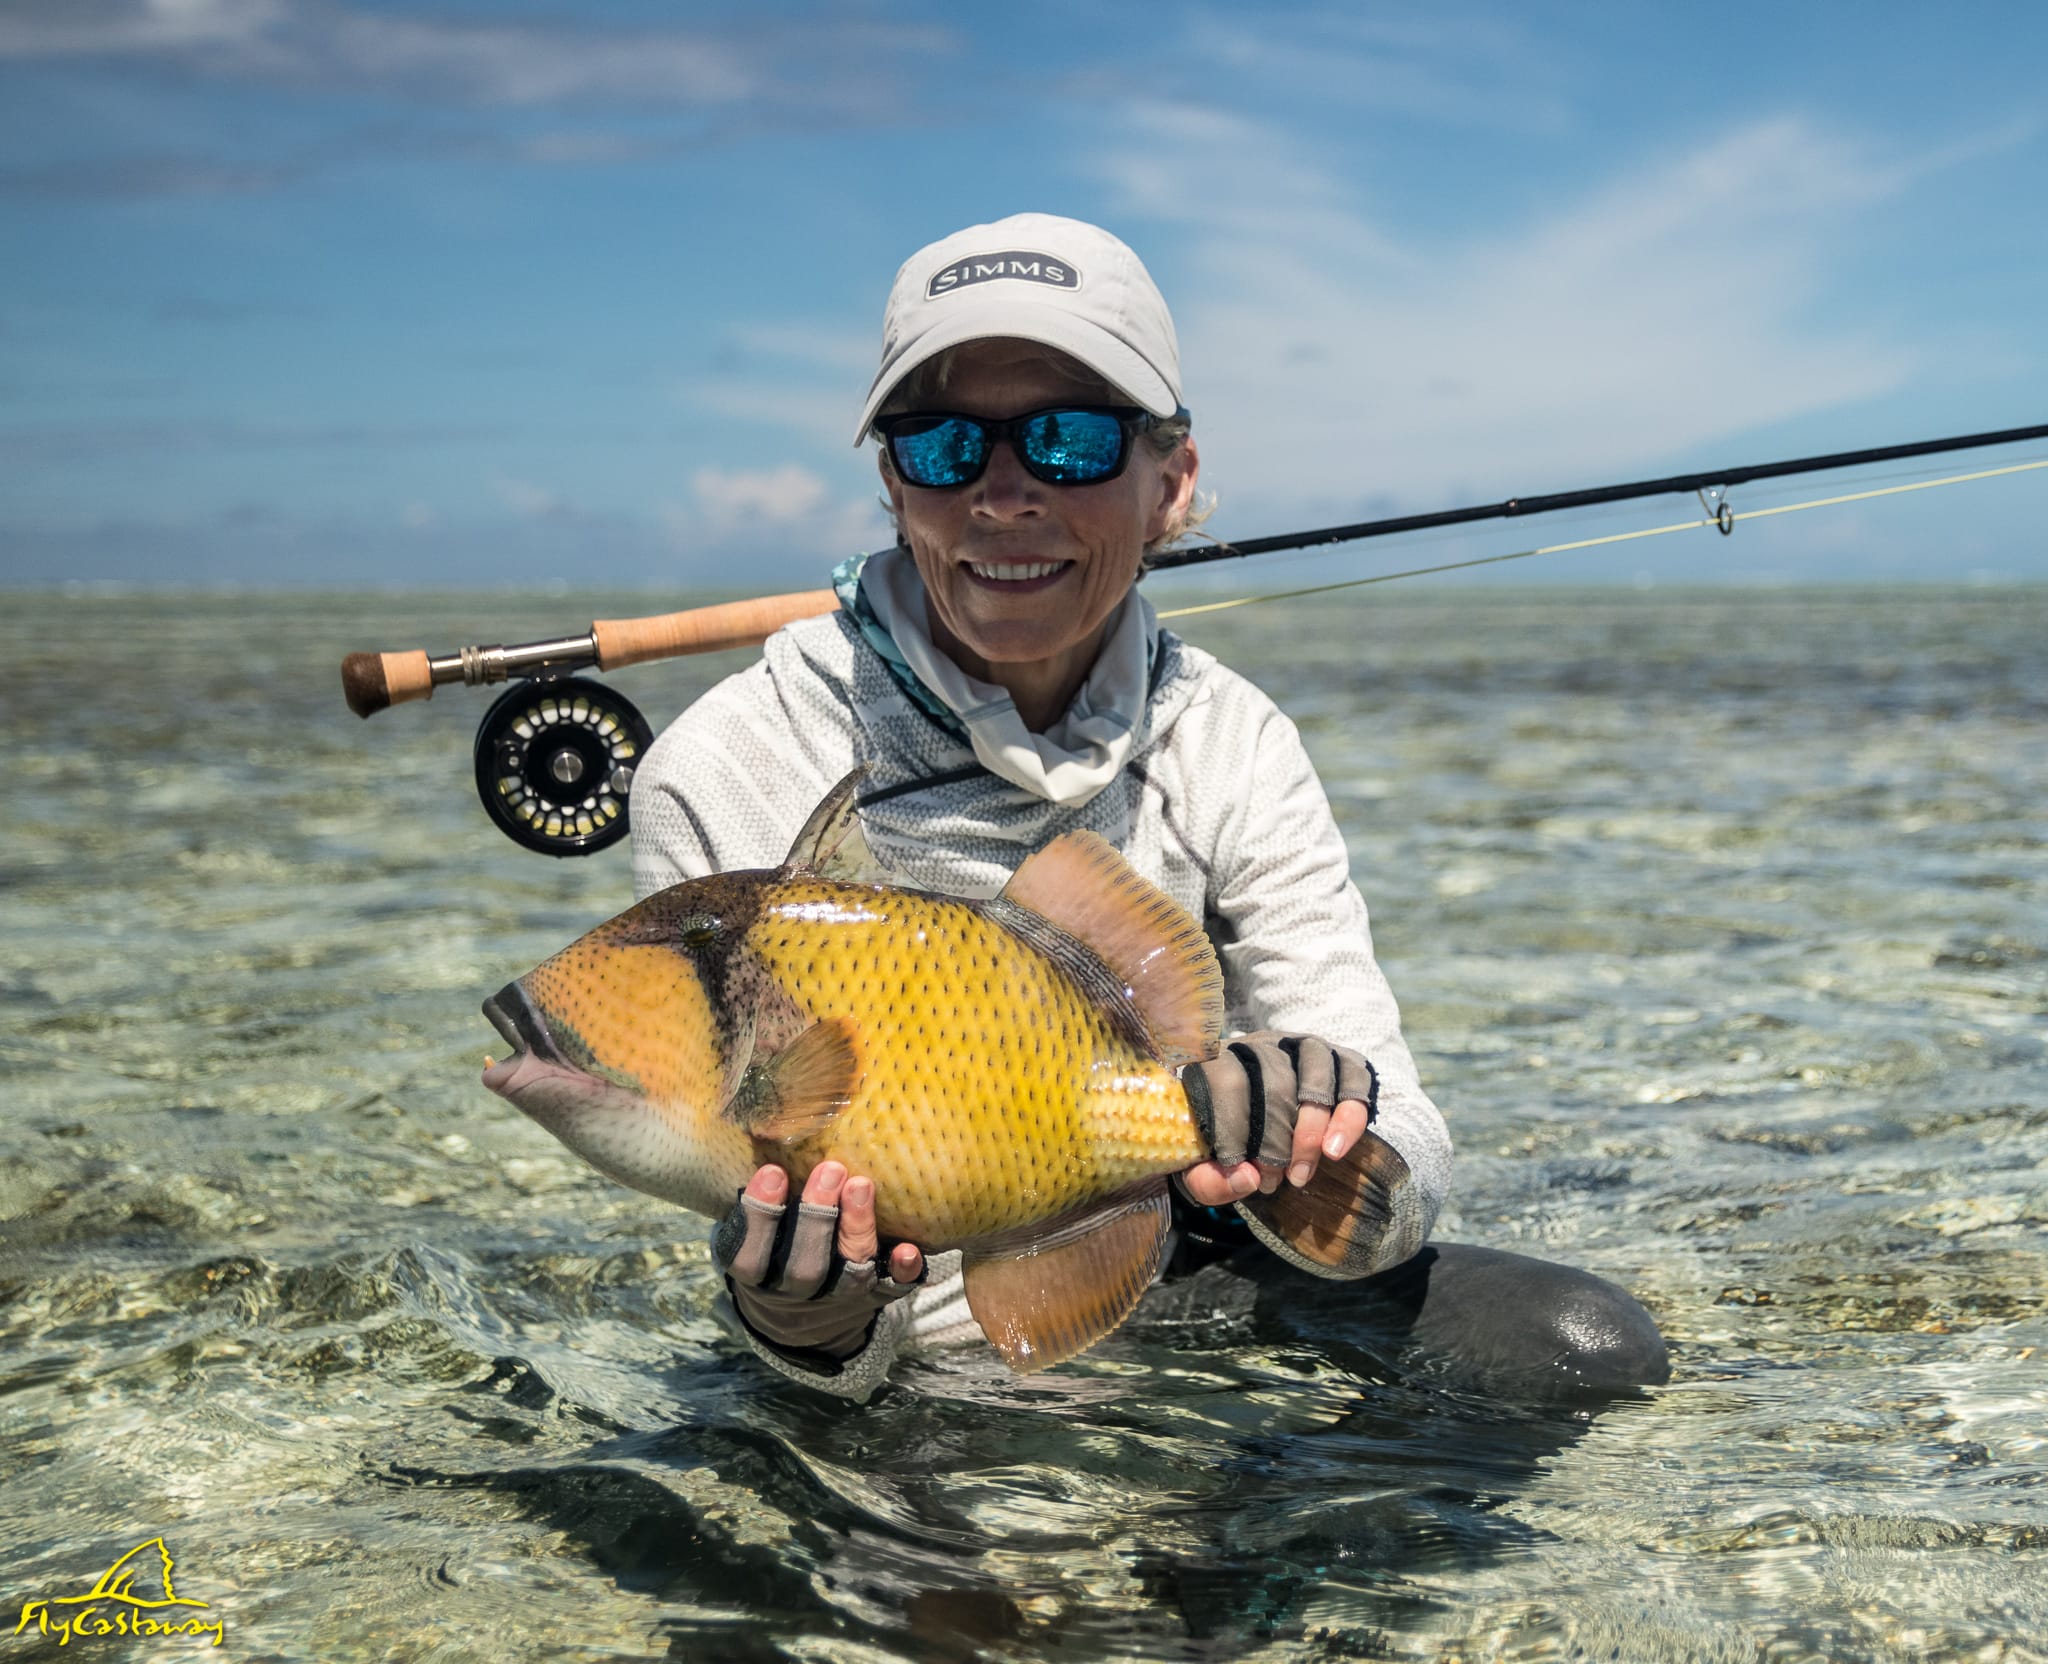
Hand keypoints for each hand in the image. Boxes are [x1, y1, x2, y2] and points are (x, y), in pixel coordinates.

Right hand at [711, 1159, 925, 1361]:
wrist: (803, 1314)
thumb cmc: (773, 1246)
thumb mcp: (750, 1228)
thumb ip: (753, 1192)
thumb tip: (759, 1125)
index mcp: (757, 1274)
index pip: (747, 1255)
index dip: (759, 1217)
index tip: (773, 1170)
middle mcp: (796, 1291)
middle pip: (804, 1267)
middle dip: (817, 1217)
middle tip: (831, 1169)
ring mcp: (838, 1298)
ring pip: (848, 1275)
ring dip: (856, 1229)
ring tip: (862, 1184)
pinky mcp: (876, 1296)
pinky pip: (893, 1288)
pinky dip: (902, 1270)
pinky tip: (909, 1248)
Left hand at [1177, 1032, 1377, 1205]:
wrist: (1253, 1119)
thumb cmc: (1220, 1143)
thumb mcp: (1198, 1165)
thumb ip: (1208, 1180)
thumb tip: (1248, 1178)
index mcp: (1218, 1059)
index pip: (1226, 1081)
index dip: (1233, 1129)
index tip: (1237, 1168)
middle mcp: (1263, 1044)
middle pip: (1275, 1080)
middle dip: (1276, 1140)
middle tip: (1274, 1181)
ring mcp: (1303, 1046)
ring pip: (1317, 1071)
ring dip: (1313, 1127)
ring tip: (1302, 1173)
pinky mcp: (1340, 1059)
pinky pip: (1356, 1076)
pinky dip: (1350, 1116)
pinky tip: (1335, 1150)